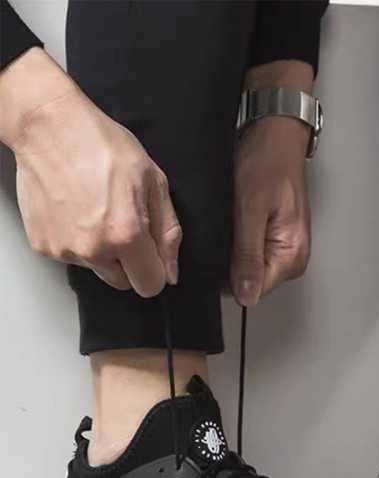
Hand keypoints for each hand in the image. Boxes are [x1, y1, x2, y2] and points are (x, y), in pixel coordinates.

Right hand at [0, 49, 180, 296]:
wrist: (49, 126)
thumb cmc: (105, 146)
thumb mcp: (154, 183)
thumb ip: (168, 233)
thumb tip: (171, 274)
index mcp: (126, 235)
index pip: (150, 286)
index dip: (155, 270)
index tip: (150, 252)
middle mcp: (93, 250)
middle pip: (123, 282)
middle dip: (129, 261)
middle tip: (122, 223)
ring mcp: (64, 250)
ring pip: (98, 268)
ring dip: (102, 250)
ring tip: (95, 210)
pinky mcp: (43, 246)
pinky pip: (72, 257)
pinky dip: (77, 241)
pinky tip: (75, 210)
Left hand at [231, 115, 310, 305]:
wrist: (276, 137)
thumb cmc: (267, 162)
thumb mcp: (250, 209)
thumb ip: (247, 256)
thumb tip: (247, 295)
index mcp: (292, 256)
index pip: (253, 291)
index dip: (227, 278)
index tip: (213, 255)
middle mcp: (293, 258)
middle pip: (251, 283)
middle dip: (229, 265)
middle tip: (220, 232)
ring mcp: (285, 250)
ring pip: (248, 270)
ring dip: (232, 253)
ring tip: (227, 225)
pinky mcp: (276, 241)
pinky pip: (251, 256)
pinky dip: (237, 244)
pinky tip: (232, 226)